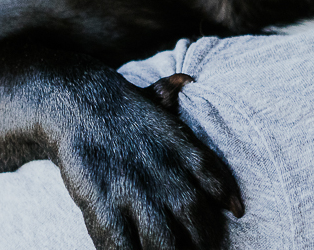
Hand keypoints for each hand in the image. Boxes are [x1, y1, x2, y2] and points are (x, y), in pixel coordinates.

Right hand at [57, 76, 243, 249]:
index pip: (214, 177)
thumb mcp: (151, 101)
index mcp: (181, 148)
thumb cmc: (117, 109)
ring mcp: (134, 192)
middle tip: (205, 247)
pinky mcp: (104, 206)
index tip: (238, 212)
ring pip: (164, 241)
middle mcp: (164, 173)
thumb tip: (188, 80)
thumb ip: (173, 98)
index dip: (227, 197)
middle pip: (195, 218)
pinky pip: (123, 245)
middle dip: (203, 240)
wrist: (76, 104)